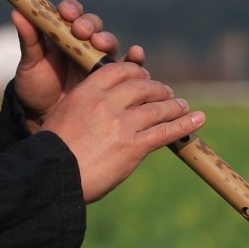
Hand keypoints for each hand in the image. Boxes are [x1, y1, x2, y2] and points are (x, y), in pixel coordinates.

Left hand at [12, 0, 143, 132]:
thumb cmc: (35, 88)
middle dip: (91, 26)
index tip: (67, 14)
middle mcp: (84, 44)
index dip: (72, 10)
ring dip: (109, 40)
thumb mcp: (29, 65)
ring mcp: (99, 60)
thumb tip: (17, 12)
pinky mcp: (113, 79)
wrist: (45, 118)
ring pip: (110, 43)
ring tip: (103, 46)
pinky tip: (137, 55)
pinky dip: (135, 58)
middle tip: (83, 33)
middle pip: (94, 26)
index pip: (72, 14)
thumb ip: (29, 40)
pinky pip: (128, 66)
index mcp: (63, 35)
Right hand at [40, 62, 205, 202]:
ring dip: (174, 106)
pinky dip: (185, 124)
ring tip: (182, 105)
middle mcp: (107, 103)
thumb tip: (102, 108)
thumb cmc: (52, 152)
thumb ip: (85, 106)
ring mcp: (122, 124)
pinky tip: (198, 119)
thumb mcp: (62, 116)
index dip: (135, 72)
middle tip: (165, 93)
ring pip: (157, 108)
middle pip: (142, 87)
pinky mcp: (134, 146)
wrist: (50, 177)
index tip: (143, 77)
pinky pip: (166, 131)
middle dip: (157, 89)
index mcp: (87, 92)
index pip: (119, 71)